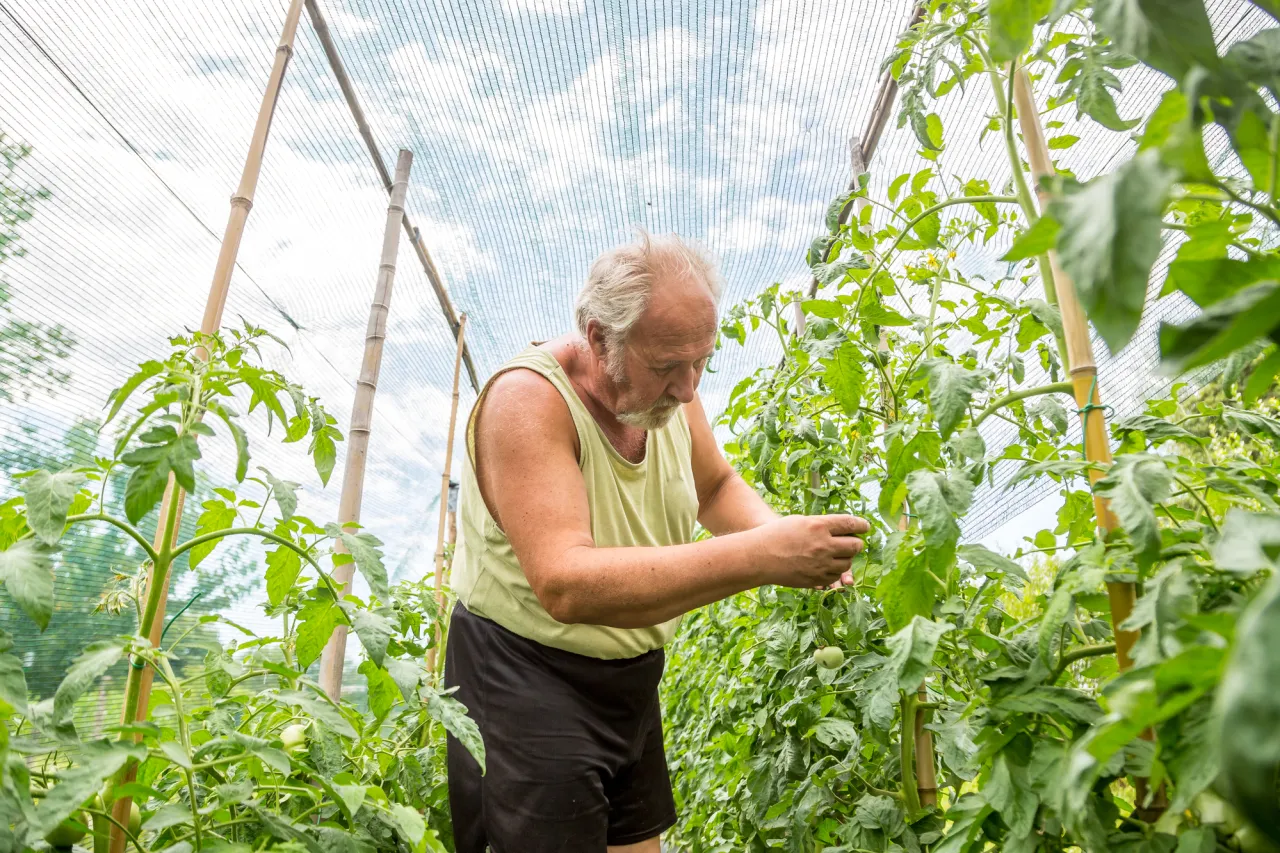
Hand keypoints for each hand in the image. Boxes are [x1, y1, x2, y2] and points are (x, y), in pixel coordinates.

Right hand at [753, 514, 868, 589]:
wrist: (759, 557)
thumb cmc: (778, 534)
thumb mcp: (801, 521)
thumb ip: (824, 524)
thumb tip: (845, 529)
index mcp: (819, 526)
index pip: (851, 524)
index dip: (862, 525)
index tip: (865, 527)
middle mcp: (823, 545)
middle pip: (855, 546)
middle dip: (856, 543)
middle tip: (852, 542)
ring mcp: (820, 564)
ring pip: (847, 563)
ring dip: (846, 558)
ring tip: (836, 554)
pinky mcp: (816, 579)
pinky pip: (835, 576)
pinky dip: (835, 570)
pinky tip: (826, 564)